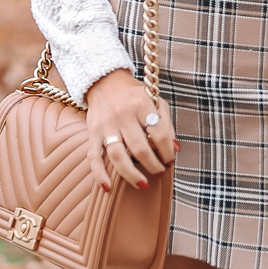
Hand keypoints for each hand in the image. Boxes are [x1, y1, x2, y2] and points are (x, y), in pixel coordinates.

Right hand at [85, 68, 175, 192]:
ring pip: (118, 156)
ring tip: (143, 184)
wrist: (104, 81)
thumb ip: (166, 124)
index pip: (159, 134)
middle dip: (153, 165)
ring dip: (132, 174)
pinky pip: (94, 156)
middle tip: (160, 172)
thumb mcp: (155, 101)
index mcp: (142, 105)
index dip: (167, 151)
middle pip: (140, 148)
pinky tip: (107, 187)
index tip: (170, 159)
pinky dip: (99, 174)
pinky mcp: (92, 132)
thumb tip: (175, 149)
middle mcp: (123, 115)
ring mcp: (106, 125)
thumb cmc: (134, 95)